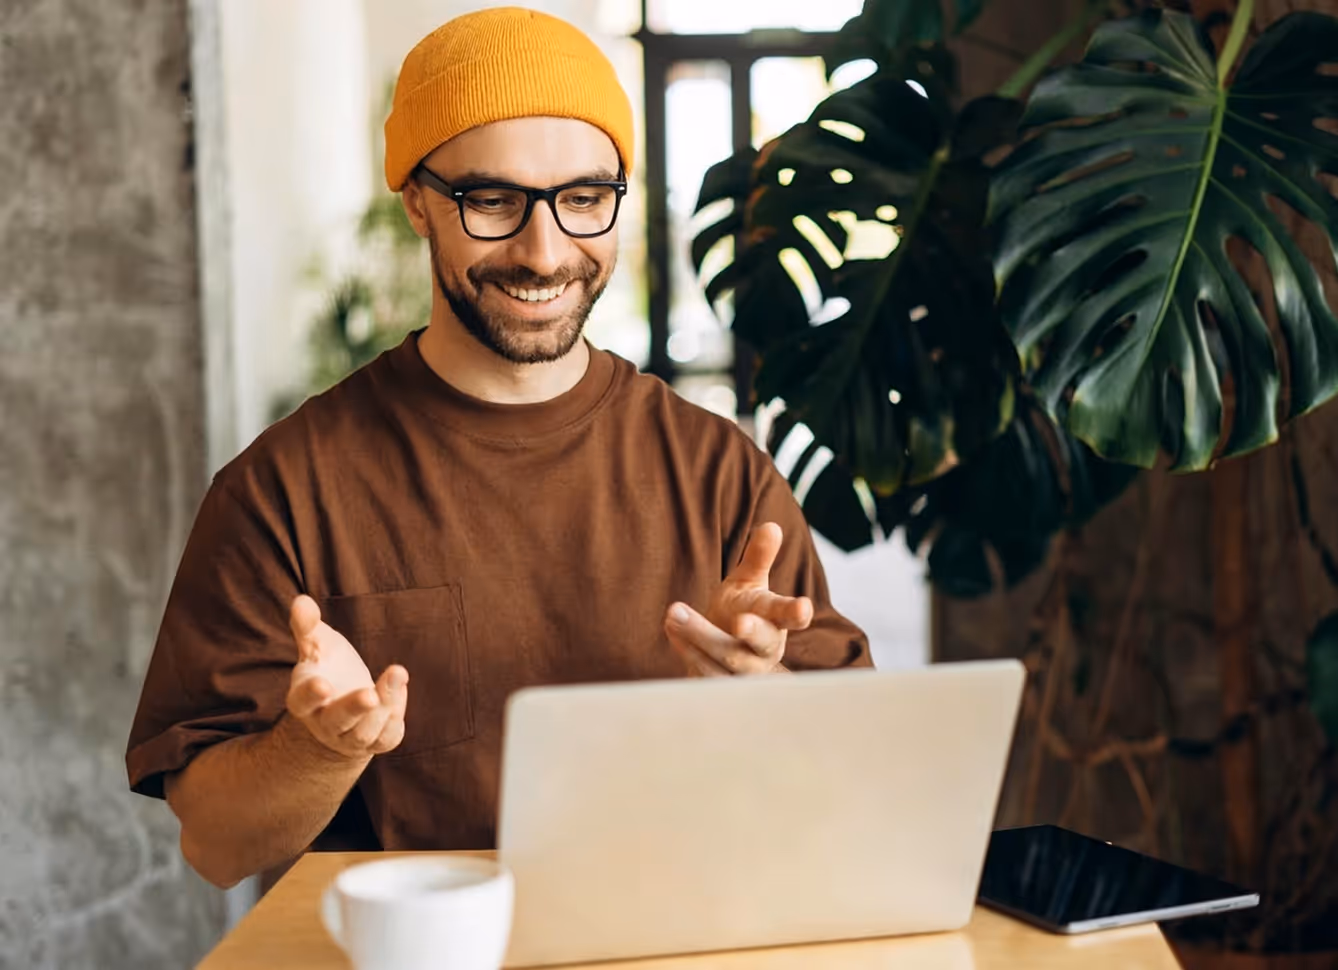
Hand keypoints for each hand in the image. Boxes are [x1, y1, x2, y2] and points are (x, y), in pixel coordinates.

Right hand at [284, 595, 408, 759]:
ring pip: (366, 731)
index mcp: (303, 700)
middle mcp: (325, 723)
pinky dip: (397, 714)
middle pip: (337, 722)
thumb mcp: (317, 644)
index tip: (323, 684)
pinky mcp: (377, 741)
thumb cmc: (327, 667)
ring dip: (385, 704)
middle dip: (354, 708)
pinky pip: (387, 736)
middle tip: (369, 695)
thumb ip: (308, 626)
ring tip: (397, 673)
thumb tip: (301, 600)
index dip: (311, 695)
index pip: (302, 702)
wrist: (343, 705)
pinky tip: (399, 686)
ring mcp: (350, 737)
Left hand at [664, 522, 812, 675]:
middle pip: (757, 643)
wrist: (723, 653)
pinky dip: (688, 652)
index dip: (796, 612)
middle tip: (737, 619)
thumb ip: (758, 557)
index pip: (790, 617)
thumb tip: (771, 526)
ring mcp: (744, 675)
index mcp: (776, 623)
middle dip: (750, 630)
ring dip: (698, 637)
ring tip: (674, 614)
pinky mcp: (722, 688)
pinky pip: (706, 676)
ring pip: (725, 661)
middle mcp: (764, 652)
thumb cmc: (742, 611)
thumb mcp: (749, 582)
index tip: (803, 607)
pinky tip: (672, 630)